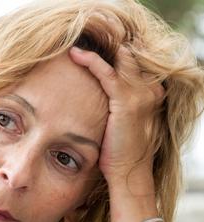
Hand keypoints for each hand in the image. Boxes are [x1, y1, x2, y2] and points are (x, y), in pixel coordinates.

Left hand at [68, 45, 164, 186]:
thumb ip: (114, 106)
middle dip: (106, 49)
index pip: (132, 65)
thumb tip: (92, 100)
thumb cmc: (118, 153)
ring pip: (118, 60)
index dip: (113, 57)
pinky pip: (106, 72)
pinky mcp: (127, 100)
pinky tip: (76, 55)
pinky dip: (90, 61)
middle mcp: (150, 90)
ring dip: (95, 51)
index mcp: (151, 94)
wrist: (128, 172)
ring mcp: (141, 94)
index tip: (88, 52)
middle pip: (128, 58)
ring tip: (75, 46)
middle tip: (82, 45)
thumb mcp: (118, 124)